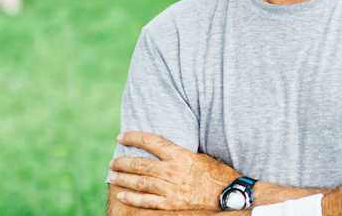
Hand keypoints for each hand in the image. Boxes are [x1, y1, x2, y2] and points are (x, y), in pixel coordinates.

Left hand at [109, 131, 239, 210]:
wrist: (228, 194)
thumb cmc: (217, 173)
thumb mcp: (200, 156)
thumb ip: (180, 153)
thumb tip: (163, 149)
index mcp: (180, 155)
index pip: (150, 142)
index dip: (133, 138)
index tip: (121, 137)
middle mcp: (172, 170)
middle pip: (140, 163)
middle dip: (123, 161)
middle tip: (113, 161)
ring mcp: (171, 189)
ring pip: (140, 182)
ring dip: (123, 178)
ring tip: (113, 175)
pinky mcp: (171, 204)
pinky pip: (146, 201)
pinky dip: (132, 198)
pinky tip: (122, 195)